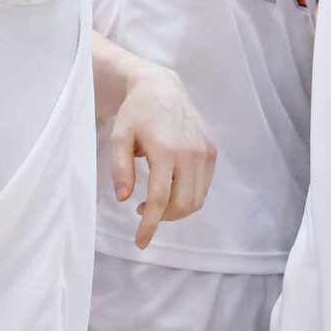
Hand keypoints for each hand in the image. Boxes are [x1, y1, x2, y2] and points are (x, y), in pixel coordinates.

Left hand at [103, 61, 215, 247]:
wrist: (162, 88)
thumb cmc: (136, 113)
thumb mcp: (119, 137)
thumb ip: (120, 169)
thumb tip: (124, 198)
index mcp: (166, 149)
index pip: (160, 198)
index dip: (150, 225)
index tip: (140, 242)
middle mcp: (190, 153)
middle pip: (183, 204)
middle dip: (164, 218)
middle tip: (143, 212)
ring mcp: (204, 153)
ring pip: (196, 200)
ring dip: (176, 209)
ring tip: (155, 200)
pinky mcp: (211, 152)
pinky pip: (203, 187)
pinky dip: (188, 195)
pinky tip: (171, 186)